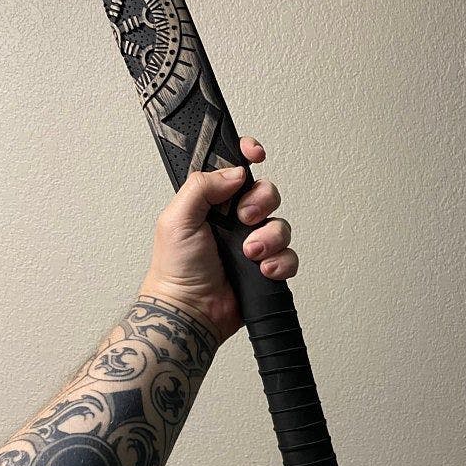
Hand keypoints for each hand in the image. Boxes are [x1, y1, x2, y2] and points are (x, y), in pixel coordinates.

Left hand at [140, 137, 297, 342]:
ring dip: (269, 238)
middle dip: (261, 202)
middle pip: (266, 193)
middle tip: (245, 218)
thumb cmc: (175, 270)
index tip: (256, 154)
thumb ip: (201, 187)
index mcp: (212, 203)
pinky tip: (263, 270)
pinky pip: (289, 256)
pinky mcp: (266, 267)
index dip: (248, 156)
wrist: (190, 311)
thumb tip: (235, 173)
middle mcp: (234, 220)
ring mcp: (252, 243)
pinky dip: (281, 262)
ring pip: (280, 225)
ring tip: (250, 254)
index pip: (235, 169)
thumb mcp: (177, 219)